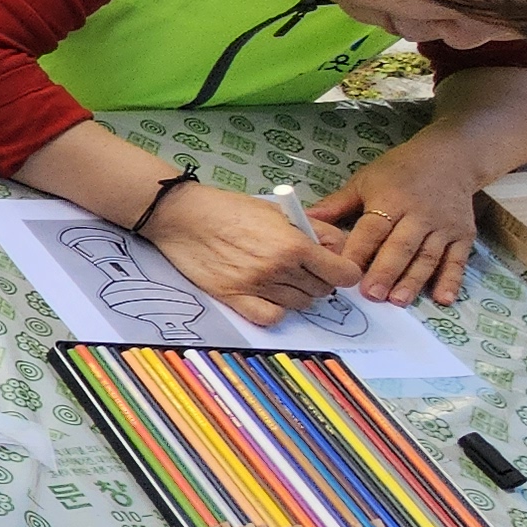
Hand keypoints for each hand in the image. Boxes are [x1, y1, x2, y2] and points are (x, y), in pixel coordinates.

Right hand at [144, 185, 359, 326]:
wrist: (182, 216)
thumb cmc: (229, 209)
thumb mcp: (279, 210)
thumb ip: (315, 230)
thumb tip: (338, 248)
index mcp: (294, 244)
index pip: (344, 273)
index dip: (344, 271)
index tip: (336, 268)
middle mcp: (279, 268)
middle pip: (323, 291)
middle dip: (319, 280)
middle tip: (303, 269)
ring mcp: (256, 286)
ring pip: (299, 305)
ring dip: (297, 294)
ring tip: (281, 279)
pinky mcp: (234, 297)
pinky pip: (270, 318)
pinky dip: (275, 311)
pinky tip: (268, 296)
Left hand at [317, 140, 492, 306]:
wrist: (450, 158)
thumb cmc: (399, 170)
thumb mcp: (365, 180)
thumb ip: (337, 204)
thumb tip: (305, 219)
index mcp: (391, 201)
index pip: (372, 229)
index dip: (358, 251)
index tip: (343, 272)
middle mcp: (419, 215)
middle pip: (401, 246)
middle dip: (385, 271)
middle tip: (371, 295)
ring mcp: (444, 227)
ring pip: (427, 257)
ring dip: (413, 280)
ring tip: (398, 301)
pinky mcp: (463, 235)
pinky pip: (457, 260)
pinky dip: (451, 280)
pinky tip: (442, 299)